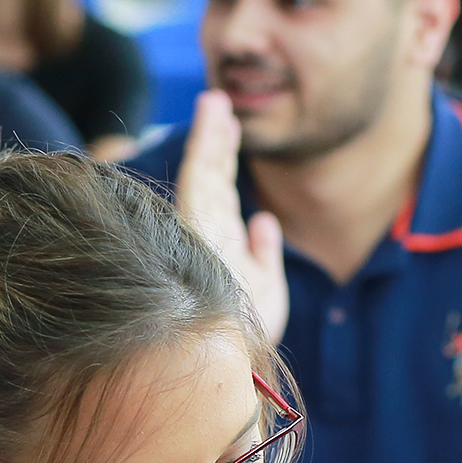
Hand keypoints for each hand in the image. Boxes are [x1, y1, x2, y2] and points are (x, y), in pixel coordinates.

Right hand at [175, 90, 286, 343]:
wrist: (231, 362)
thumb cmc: (246, 337)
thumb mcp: (266, 290)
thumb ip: (265, 254)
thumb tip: (264, 220)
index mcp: (220, 245)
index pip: (220, 193)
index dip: (224, 158)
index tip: (229, 127)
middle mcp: (207, 234)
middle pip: (212, 176)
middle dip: (215, 139)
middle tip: (218, 100)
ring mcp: (200, 231)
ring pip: (205, 171)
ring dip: (211, 135)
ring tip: (215, 100)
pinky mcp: (195, 230)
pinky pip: (199, 181)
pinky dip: (205, 151)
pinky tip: (211, 126)